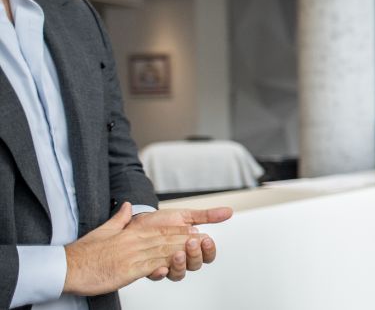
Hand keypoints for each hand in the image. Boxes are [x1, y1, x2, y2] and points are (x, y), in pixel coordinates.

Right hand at [63, 203, 205, 295]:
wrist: (69, 267)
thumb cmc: (85, 252)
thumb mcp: (104, 230)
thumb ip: (120, 219)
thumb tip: (128, 206)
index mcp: (130, 233)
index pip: (160, 230)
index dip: (178, 229)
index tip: (192, 229)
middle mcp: (133, 242)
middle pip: (165, 240)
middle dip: (185, 239)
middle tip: (202, 239)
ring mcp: (131, 256)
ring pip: (162, 252)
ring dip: (180, 251)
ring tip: (195, 250)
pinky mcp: (128, 271)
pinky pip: (150, 267)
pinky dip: (163, 265)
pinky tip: (175, 264)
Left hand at [126, 206, 232, 280]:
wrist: (138, 221)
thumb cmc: (162, 221)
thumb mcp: (186, 215)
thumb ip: (207, 216)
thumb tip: (228, 212)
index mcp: (193, 249)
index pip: (207, 255)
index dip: (209, 250)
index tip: (206, 239)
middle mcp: (182, 260)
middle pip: (196, 265)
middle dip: (195, 254)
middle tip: (192, 242)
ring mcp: (167, 266)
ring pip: (179, 274)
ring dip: (181, 265)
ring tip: (178, 253)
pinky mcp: (151, 269)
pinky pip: (158, 277)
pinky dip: (160, 274)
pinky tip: (161, 267)